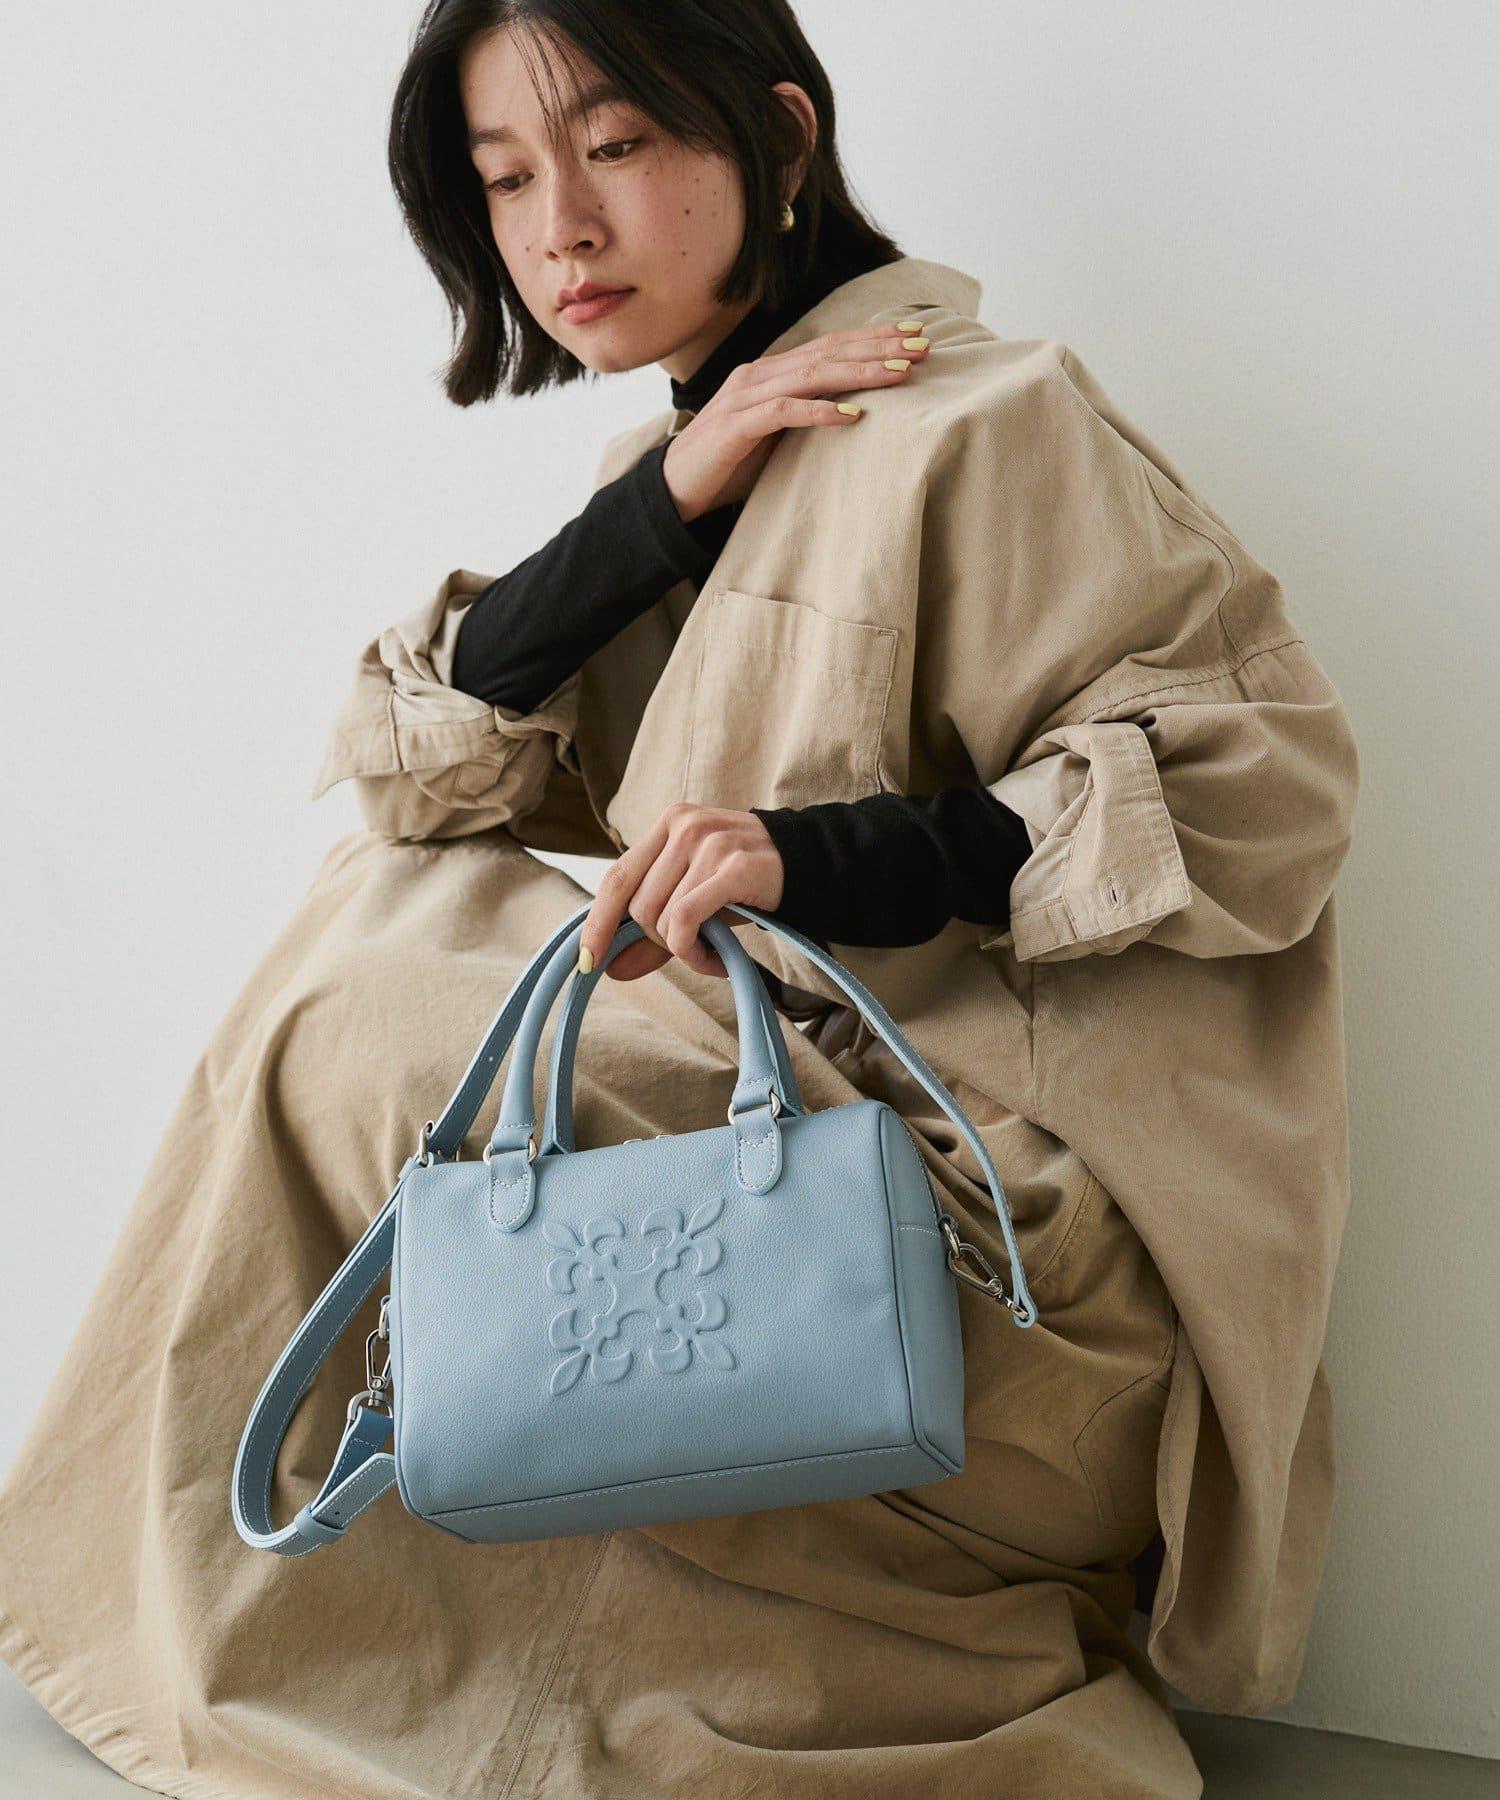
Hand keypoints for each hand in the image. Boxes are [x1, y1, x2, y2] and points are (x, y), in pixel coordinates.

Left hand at [578, 803, 785, 981]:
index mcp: (668, 824)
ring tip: (712, 954)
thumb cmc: (747, 882)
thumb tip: (612, 968)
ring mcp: (708, 842)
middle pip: (638, 906)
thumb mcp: (696, 897)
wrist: (811, 864)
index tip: (588, 961)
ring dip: (685, 952)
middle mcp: (684, 826)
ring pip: (663, 917)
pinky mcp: (732, 866)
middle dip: (660, 942)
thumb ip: (653, 931)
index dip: (597, 923)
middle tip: (693, 950)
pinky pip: (687, 920)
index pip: (615, 877)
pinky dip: (696, 953)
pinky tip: (718, 961)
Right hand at [660, 321, 931, 520]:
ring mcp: (746, 397)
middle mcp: (759, 374)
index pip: (830, 346)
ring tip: (899, 374)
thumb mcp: (776, 433)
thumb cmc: (729, 463)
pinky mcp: (737, 426)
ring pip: (812, 375)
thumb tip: (856, 411)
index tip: (915, 336)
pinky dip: (819, 411)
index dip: (873, 338)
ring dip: (859, 373)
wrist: (675, 489)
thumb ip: (805, 414)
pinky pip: (784, 412)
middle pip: (828, 352)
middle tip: (921, 347)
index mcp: (771, 372)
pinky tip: (851, 414)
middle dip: (878, 348)